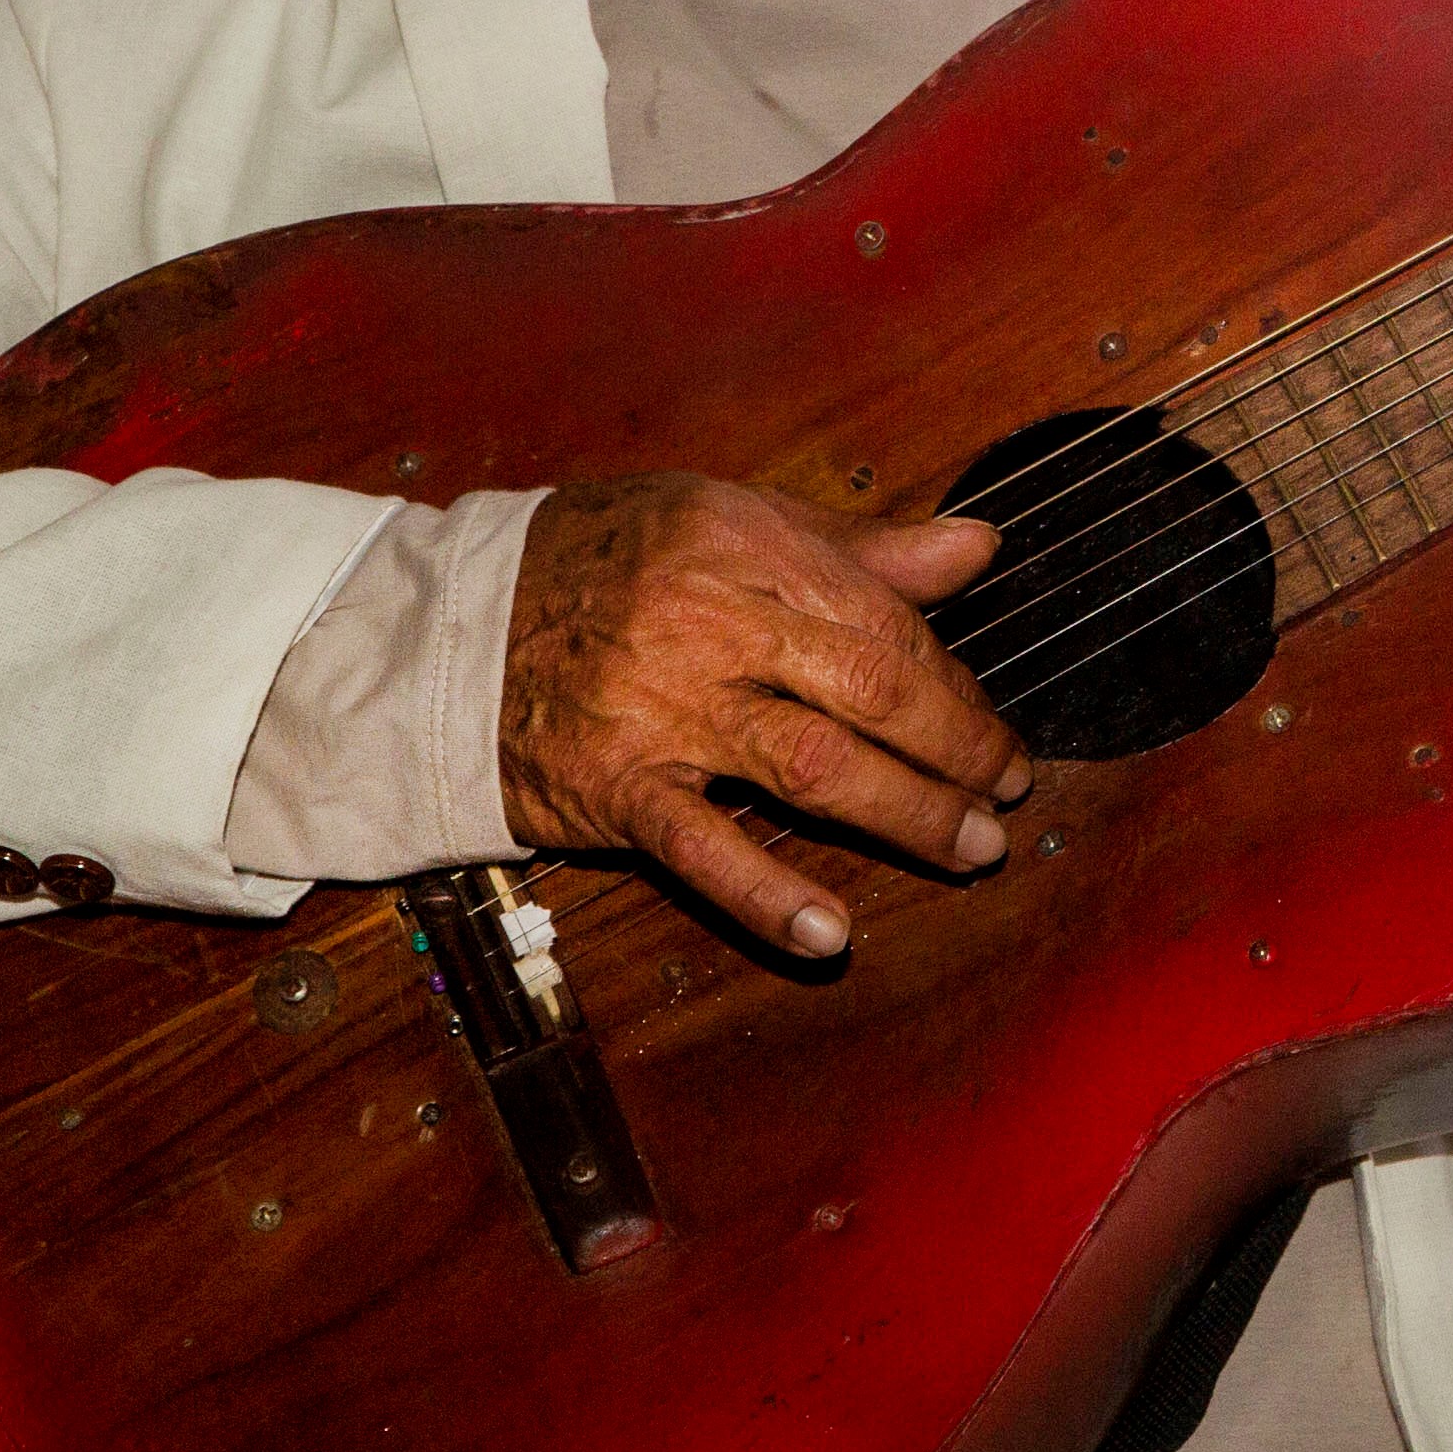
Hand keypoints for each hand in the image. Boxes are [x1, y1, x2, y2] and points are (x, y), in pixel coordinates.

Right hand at [498, 476, 1035, 958]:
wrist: (446, 628)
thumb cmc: (601, 563)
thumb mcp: (724, 520)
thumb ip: (857, 548)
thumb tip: (977, 548)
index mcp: (743, 547)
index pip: (881, 622)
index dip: (953, 684)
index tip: (992, 727)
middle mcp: (707, 624)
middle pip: (866, 692)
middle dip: (955, 749)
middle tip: (1007, 792)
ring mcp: (660, 712)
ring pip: (810, 769)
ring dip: (906, 815)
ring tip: (970, 846)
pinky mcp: (613, 789)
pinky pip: (701, 850)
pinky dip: (769, 895)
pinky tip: (832, 931)